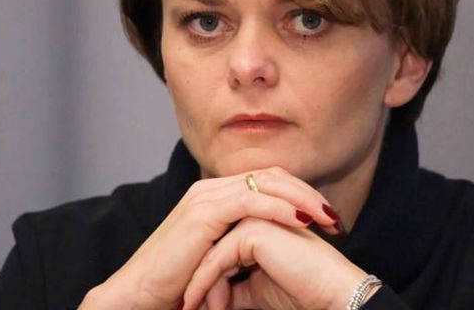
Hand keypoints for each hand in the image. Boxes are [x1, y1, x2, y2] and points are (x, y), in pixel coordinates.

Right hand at [78, 167, 340, 309]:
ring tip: (328, 219)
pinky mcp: (203, 213)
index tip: (326, 218)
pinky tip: (303, 223)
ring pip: (265, 184)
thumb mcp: (218, 258)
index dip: (299, 195)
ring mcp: (205, 197)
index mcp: (214, 195)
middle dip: (307, 193)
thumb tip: (275, 249)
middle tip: (335, 217)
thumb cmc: (176, 285)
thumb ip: (242, 244)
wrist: (138, 297)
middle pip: (271, 176)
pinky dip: (281, 209)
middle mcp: (209, 189)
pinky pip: (251, 202)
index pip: (267, 181)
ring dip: (302, 200)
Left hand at [182, 217, 371, 309]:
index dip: (201, 272)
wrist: (328, 294)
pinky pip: (217, 260)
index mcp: (257, 219)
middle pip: (209, 245)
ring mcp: (254, 216)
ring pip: (210, 252)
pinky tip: (195, 304)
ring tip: (188, 309)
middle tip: (183, 306)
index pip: (216, 243)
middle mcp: (254, 212)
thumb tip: (211, 296)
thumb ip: (233, 285)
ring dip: (197, 284)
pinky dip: (203, 285)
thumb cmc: (300, 290)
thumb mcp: (256, 289)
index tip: (190, 300)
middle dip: (194, 277)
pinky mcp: (254, 229)